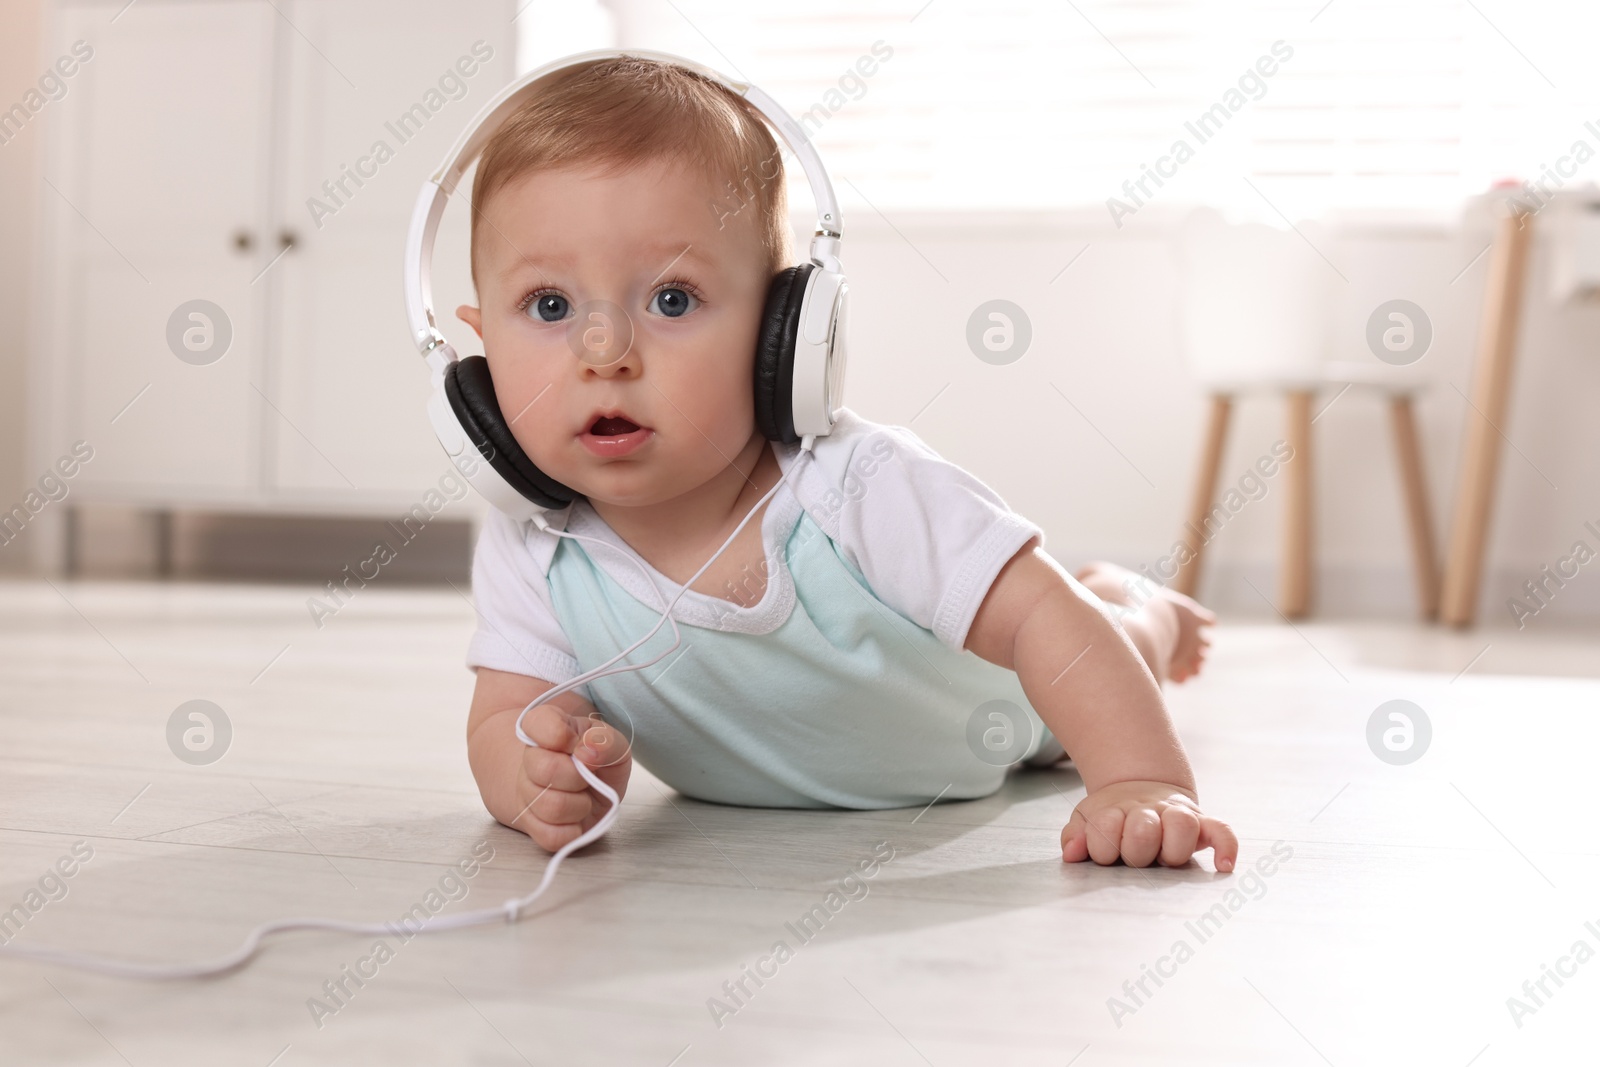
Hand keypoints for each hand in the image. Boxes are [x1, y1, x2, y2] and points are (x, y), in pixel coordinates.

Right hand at [509, 702, 630, 852]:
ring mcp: (527, 795)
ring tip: (583, 797)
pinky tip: (577, 819)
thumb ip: (605, 740)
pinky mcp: (533, 827)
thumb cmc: (597, 760)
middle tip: (587, 775)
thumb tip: (589, 751)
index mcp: (543, 728)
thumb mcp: (610, 742)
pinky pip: (551, 836)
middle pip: (545, 770)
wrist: (587, 786)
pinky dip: (573, 831)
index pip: (539, 723)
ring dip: (579, 806)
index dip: (563, 735)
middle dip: (579, 776)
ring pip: (550, 807)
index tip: (577, 742)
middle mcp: (529, 760)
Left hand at [1061, 780, 1237, 871]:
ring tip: (1164, 858)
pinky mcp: (1202, 823)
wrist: (1138, 790)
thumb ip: (1076, 836)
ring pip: (1182, 826)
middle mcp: (1151, 811)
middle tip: (1133, 856)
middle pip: (1144, 831)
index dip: (1100, 843)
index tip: (1103, 851)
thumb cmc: (1111, 816)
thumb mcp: (1087, 820)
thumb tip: (1072, 853)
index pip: (1107, 827)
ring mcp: (1177, 815)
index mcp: (1119, 810)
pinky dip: (1226, 847)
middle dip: (1134, 850)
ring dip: (1171, 848)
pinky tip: (1223, 866)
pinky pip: (1222, 831)